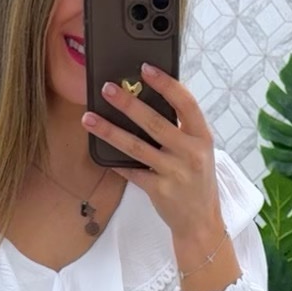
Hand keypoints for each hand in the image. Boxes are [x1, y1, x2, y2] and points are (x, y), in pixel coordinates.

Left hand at [81, 62, 222, 241]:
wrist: (201, 222)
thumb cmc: (197, 181)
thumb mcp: (199, 151)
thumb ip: (181, 129)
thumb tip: (149, 100)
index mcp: (202, 137)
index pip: (185, 102)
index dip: (165, 83)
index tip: (145, 69)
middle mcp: (190, 153)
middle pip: (155, 122)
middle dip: (128, 104)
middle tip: (107, 89)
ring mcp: (174, 173)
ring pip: (136, 146)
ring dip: (110, 130)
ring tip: (89, 118)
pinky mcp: (159, 190)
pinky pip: (131, 171)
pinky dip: (115, 162)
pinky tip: (100, 152)